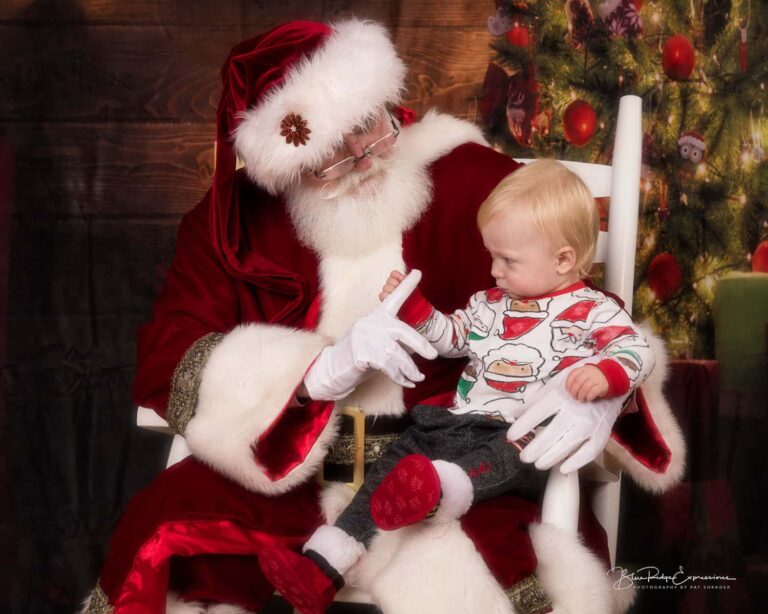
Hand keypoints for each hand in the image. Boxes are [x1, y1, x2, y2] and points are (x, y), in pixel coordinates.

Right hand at [304, 270, 436, 400]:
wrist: (332, 367)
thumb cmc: (360, 355)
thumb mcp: (377, 342)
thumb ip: (392, 339)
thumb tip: (420, 349)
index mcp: (377, 316)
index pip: (394, 299)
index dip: (406, 286)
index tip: (418, 273)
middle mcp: (371, 322)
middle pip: (402, 331)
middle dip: (420, 344)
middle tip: (433, 355)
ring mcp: (365, 337)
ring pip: (396, 354)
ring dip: (410, 369)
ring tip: (418, 378)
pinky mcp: (361, 353)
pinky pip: (387, 366)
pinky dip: (400, 377)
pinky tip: (407, 382)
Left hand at [507, 366, 625, 473]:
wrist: (610, 380)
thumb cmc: (576, 383)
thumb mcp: (553, 385)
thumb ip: (534, 401)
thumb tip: (513, 414)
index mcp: (560, 396)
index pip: (537, 413)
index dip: (522, 426)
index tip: (510, 437)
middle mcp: (575, 410)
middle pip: (552, 432)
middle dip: (535, 448)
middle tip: (523, 457)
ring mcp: (590, 423)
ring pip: (569, 444)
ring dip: (551, 457)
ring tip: (538, 464)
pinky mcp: (601, 433)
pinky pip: (590, 451)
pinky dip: (577, 462)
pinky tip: (563, 468)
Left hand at [565, 365, 608, 400]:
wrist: (609, 375)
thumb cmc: (593, 377)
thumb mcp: (585, 373)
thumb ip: (576, 378)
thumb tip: (569, 389)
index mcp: (583, 369)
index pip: (573, 374)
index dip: (568, 383)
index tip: (568, 390)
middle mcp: (589, 372)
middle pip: (578, 381)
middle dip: (574, 391)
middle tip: (574, 397)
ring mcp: (596, 378)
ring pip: (585, 387)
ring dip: (581, 395)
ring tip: (581, 399)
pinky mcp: (602, 385)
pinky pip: (593, 391)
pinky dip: (589, 396)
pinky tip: (588, 398)